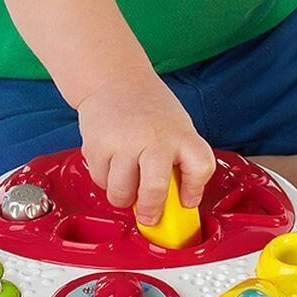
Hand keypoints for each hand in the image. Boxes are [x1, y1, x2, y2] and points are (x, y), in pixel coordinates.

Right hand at [76, 75, 217, 225]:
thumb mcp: (176, 128)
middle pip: (155, 190)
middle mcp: (154, 138)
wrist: (114, 80)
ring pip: (121, 193)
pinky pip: (100, 181)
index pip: (200, 167)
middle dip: (150, 211)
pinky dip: (105, 180)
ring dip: (123, 198)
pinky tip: (111, 162)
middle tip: (148, 215)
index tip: (186, 200)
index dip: (194, 191)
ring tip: (126, 184)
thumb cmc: (149, 110)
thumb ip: (180, 160)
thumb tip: (177, 202)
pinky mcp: (96, 145)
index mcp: (181, 134)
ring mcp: (123, 142)